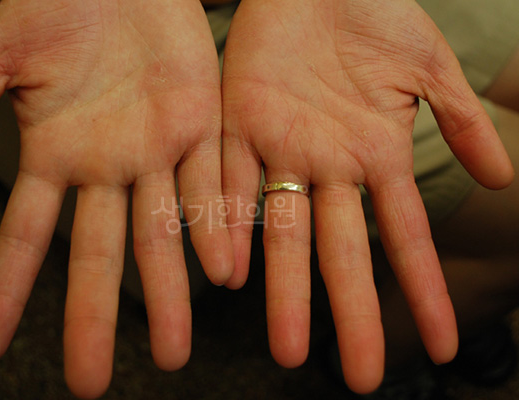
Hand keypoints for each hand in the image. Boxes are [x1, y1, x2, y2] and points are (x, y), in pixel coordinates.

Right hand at [0, 0, 232, 396]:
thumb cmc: (54, 6)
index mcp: (55, 156)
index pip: (26, 237)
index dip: (7, 290)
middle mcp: (107, 169)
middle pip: (100, 256)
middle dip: (95, 317)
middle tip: (92, 382)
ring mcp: (156, 153)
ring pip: (162, 235)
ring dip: (169, 292)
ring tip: (171, 351)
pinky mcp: (200, 126)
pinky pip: (209, 185)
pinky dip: (215, 227)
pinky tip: (222, 273)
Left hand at [221, 0, 513, 392]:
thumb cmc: (375, 16)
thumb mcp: (428, 68)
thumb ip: (458, 122)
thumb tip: (504, 179)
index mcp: (375, 156)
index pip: (404, 238)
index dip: (420, 291)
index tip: (443, 344)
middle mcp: (329, 167)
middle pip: (343, 254)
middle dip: (354, 315)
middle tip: (361, 378)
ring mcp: (283, 151)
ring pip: (285, 235)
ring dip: (287, 292)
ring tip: (291, 350)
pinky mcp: (239, 127)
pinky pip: (231, 185)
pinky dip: (229, 227)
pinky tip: (230, 274)